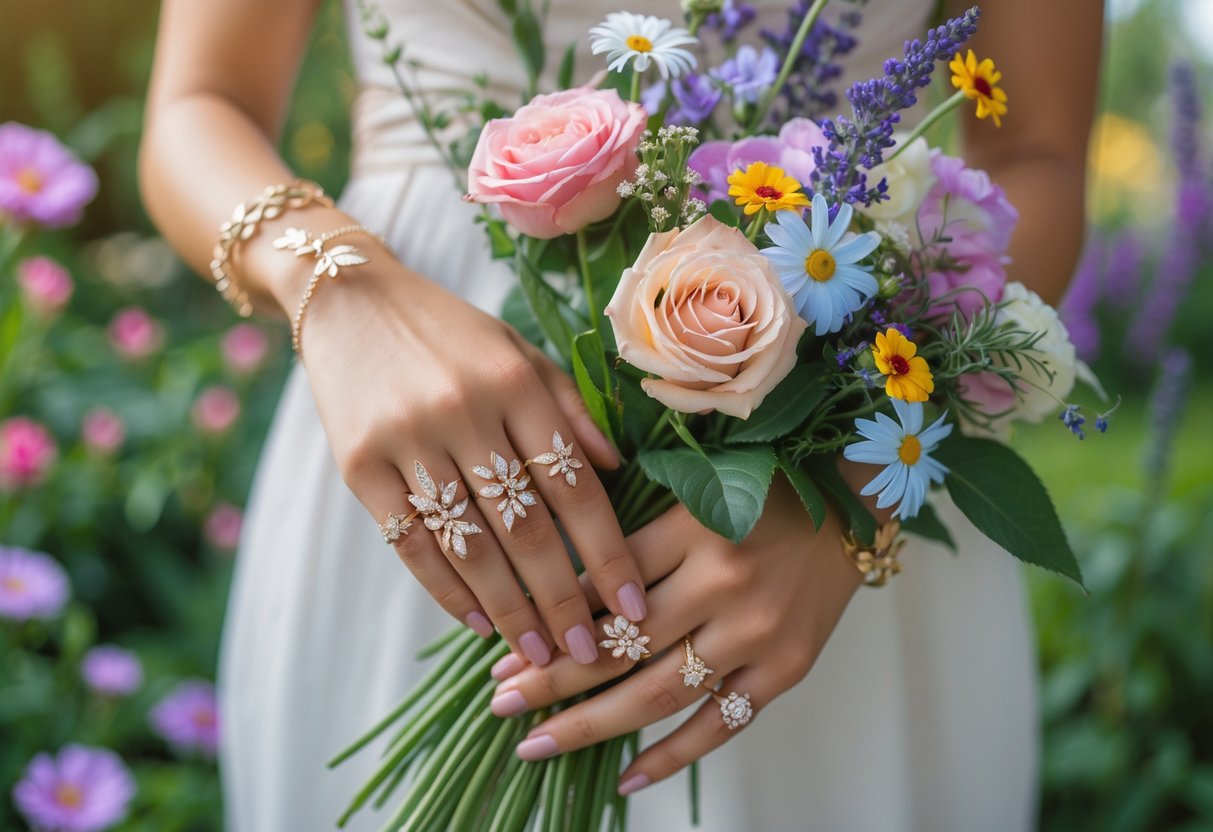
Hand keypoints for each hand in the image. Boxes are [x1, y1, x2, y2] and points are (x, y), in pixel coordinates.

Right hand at [299, 255, 648, 666]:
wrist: (347, 300)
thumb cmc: (448, 331)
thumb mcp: (518, 349)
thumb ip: (570, 406)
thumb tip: (619, 470)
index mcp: (514, 381)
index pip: (574, 484)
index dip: (607, 552)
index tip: (633, 605)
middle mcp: (464, 411)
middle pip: (526, 527)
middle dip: (562, 600)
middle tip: (590, 653)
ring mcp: (406, 440)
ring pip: (470, 546)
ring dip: (509, 610)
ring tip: (538, 654)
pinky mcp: (358, 465)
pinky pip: (410, 544)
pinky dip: (446, 590)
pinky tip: (476, 622)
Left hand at [487, 477, 863, 793]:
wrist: (849, 511)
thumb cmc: (760, 494)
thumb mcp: (693, 496)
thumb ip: (633, 538)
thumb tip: (559, 591)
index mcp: (695, 528)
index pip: (605, 585)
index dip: (550, 622)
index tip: (502, 652)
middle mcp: (725, 584)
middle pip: (623, 647)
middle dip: (552, 680)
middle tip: (500, 704)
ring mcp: (758, 633)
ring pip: (660, 693)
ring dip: (591, 724)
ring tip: (536, 744)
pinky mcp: (786, 669)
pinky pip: (720, 725)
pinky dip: (671, 757)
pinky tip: (625, 778)